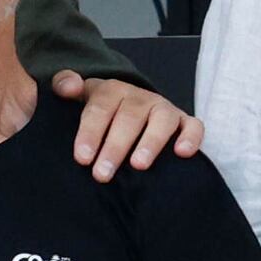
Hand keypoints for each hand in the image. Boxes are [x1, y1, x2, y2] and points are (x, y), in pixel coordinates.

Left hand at [45, 71, 200, 177]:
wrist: (129, 110)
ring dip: (151, 142)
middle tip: (102, 174)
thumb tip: (66, 86)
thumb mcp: (80, 97)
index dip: (90, 132)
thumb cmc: (101, 112)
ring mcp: (163, 109)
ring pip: (161, 120)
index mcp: (111, 91)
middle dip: (115, 147)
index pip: (100, 108)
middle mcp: (139, 98)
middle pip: (129, 118)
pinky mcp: (185, 121)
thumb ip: (66, 86)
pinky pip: (193, 126)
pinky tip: (182, 153)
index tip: (82, 158)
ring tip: (138, 165)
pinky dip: (191, 137)